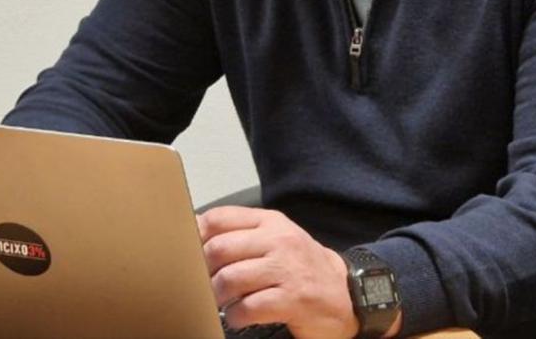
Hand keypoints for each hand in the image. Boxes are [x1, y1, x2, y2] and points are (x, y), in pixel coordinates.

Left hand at [197, 206, 358, 338]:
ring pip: (230, 278)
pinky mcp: (292, 299)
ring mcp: (287, 269)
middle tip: (203, 285)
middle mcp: (279, 240)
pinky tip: (239, 317)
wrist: (347, 294)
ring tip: (221, 302)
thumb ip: (243, 234)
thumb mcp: (277, 240)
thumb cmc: (303, 268)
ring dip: (217, 296)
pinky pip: (248, 308)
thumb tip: (195, 230)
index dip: (196, 236)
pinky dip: (236, 316)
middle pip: (219, 249)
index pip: (220, 218)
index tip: (188, 252)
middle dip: (203, 271)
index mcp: (271, 222)